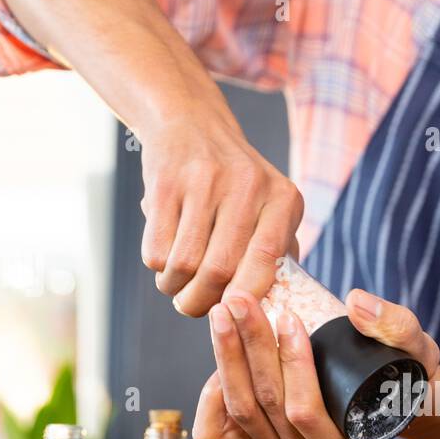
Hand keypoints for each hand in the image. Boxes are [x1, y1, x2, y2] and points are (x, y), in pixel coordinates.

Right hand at [139, 114, 303, 316]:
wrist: (190, 124)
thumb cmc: (236, 183)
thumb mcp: (270, 207)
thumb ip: (278, 252)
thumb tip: (274, 306)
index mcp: (283, 198)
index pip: (266, 261)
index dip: (246, 297)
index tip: (233, 313)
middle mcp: (247, 186)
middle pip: (219, 270)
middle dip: (202, 301)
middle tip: (194, 305)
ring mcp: (203, 181)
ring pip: (184, 265)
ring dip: (176, 288)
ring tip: (178, 284)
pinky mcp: (164, 184)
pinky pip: (156, 250)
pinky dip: (158, 267)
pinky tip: (165, 258)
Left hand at [193, 288, 439, 438]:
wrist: (379, 396)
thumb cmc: (398, 377)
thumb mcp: (415, 349)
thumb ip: (397, 325)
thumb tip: (357, 303)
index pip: (308, 413)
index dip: (292, 363)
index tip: (287, 315)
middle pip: (268, 407)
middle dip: (251, 348)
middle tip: (242, 301)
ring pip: (240, 411)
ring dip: (227, 356)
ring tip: (226, 311)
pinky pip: (215, 431)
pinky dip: (211, 391)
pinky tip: (226, 351)